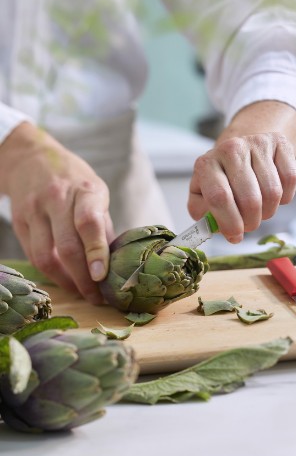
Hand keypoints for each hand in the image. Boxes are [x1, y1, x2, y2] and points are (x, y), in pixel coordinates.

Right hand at [0, 123, 113, 303]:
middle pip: (67, 246)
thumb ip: (103, 224)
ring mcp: (34, 211)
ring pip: (46, 257)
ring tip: (82, 293)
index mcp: (84, 189)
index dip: (96, 252)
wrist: (30, 158)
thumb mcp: (96, 190)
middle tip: (97, 297)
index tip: (102, 277)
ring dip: (66, 282)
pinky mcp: (19, 222)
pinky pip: (33, 255)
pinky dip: (51, 273)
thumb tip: (116, 260)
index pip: (89, 223)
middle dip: (83, 279)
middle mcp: (57, 199)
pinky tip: (65, 280)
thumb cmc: (72, 178)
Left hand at [188, 101, 295, 242]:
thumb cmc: (220, 180)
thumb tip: (218, 227)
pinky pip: (290, 179)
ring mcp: (257, 143)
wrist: (240, 151)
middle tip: (248, 225)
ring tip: (259, 210)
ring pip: (272, 192)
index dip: (230, 223)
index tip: (235, 235)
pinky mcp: (279, 142)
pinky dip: (285, 196)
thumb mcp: (202, 195)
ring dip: (268, 211)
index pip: (220, 198)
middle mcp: (231, 148)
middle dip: (251, 222)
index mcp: (207, 164)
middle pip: (250, 199)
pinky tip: (273, 195)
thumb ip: (203, 214)